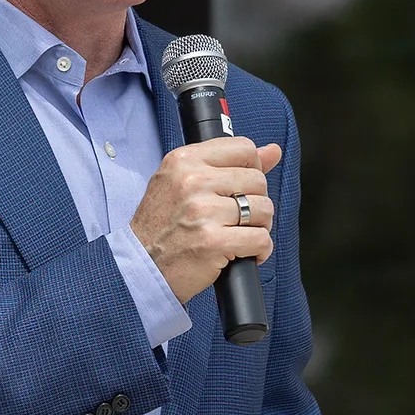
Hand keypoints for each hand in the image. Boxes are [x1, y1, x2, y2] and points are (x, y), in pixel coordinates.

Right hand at [132, 138, 282, 300]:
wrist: (142, 266)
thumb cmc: (162, 226)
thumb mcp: (183, 182)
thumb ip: (228, 163)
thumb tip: (273, 151)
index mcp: (184, 160)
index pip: (244, 148)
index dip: (252, 169)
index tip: (242, 186)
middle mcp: (192, 181)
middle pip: (258, 180)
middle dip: (256, 202)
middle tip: (238, 218)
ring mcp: (203, 211)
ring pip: (263, 209)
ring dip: (260, 226)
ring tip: (239, 234)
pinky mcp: (212, 241)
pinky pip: (260, 239)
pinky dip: (260, 250)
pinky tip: (244, 253)